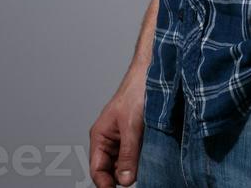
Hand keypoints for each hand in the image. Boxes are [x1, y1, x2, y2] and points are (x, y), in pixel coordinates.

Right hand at [89, 67, 146, 187]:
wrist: (154, 73)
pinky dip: (143, 159)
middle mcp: (110, 139)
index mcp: (100, 136)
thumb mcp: (131, 126)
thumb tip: (125, 180)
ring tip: (145, 161)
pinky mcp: (137, 136)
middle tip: (137, 174)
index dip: (105, 184)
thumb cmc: (136, 91)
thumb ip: (128, 154)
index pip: (97, 170)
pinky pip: (137, 156)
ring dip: (134, 167)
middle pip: (111, 170)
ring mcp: (124, 139)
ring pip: (126, 165)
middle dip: (123, 175)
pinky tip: (151, 155)